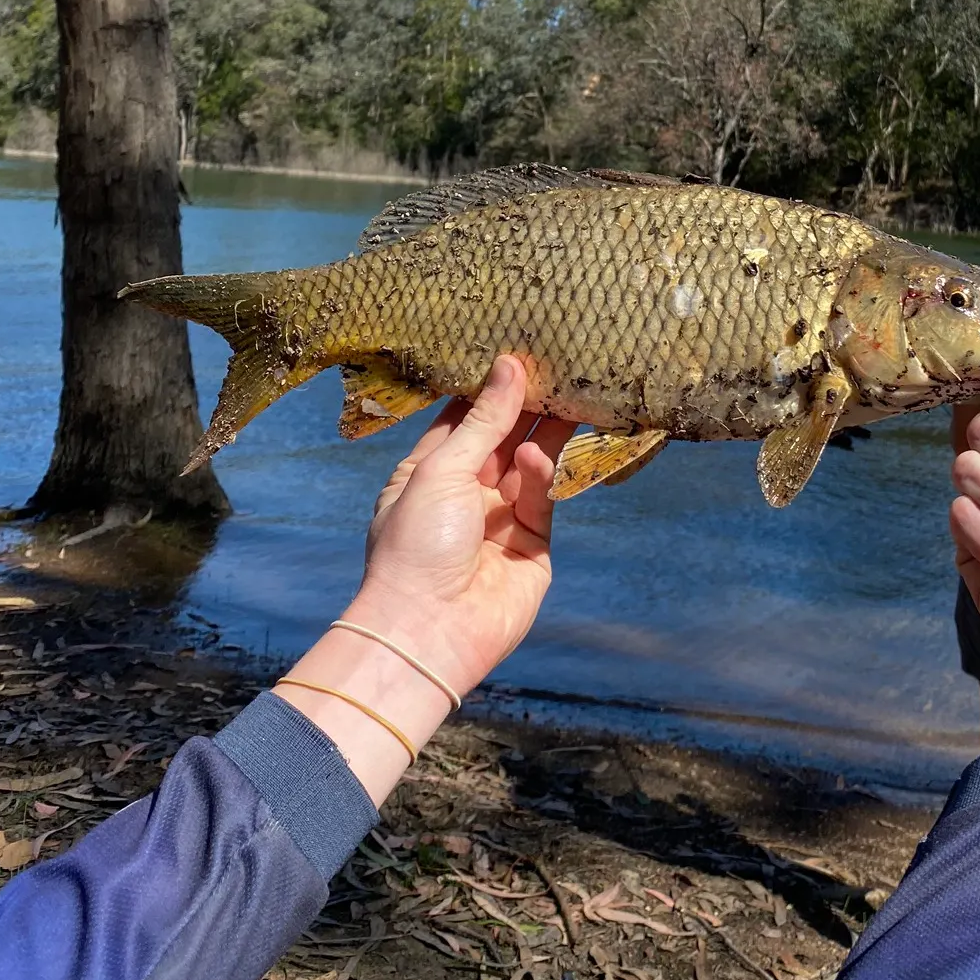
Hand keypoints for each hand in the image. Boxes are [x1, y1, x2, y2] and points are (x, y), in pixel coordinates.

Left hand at [349, 356, 577, 692]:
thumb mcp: (442, 470)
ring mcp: (499, 519)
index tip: (513, 350)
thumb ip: (484, 420)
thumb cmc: (416, 544)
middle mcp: (464, 493)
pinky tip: (534, 456)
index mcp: (427, 474)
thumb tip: (509, 366)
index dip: (486, 388)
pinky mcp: (532, 544)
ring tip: (563, 396)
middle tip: (554, 366)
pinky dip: (540, 474)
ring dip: (540, 433)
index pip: (461, 419)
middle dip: (524, 406)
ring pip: (528, 465)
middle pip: (500, 438)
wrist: (431, 629)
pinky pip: (542, 497)